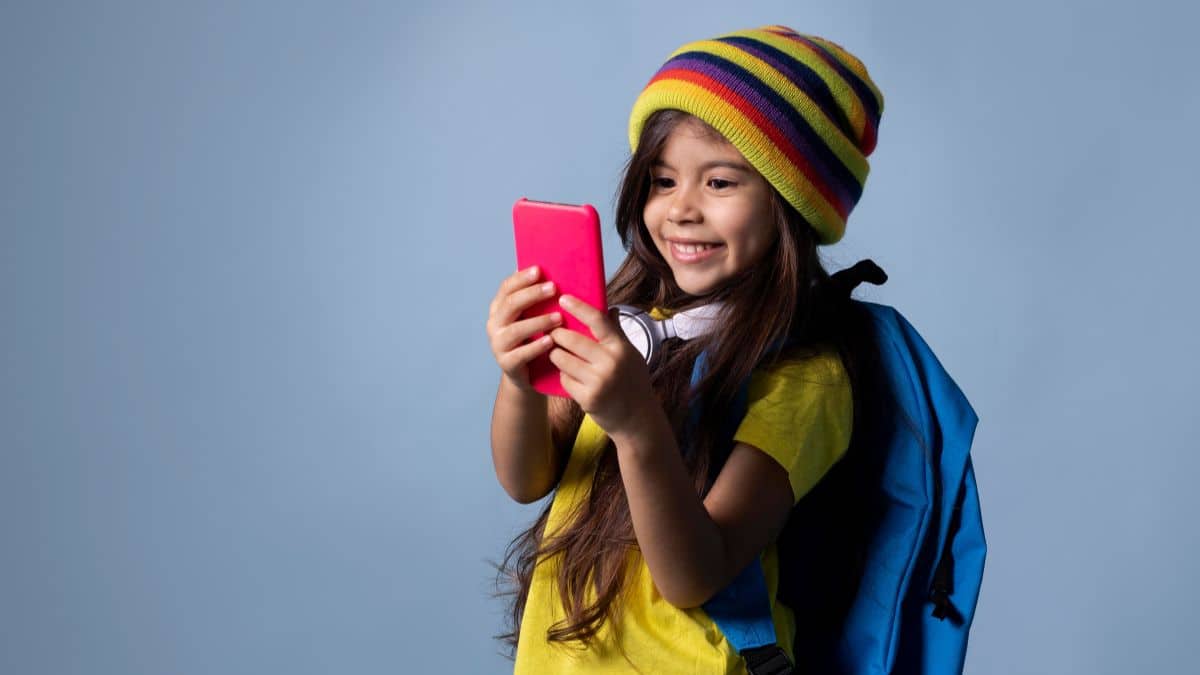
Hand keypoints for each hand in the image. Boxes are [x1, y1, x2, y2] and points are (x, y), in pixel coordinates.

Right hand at [486, 266, 563, 392]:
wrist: (527, 374)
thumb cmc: (532, 337)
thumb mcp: (531, 315)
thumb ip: (535, 297)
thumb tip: (551, 270)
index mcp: (499, 307)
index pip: (506, 287)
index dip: (522, 278)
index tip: (539, 270)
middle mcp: (494, 323)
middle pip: (510, 304)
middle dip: (532, 294)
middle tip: (553, 288)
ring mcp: (498, 344)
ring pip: (516, 329)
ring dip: (539, 321)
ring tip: (558, 317)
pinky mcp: (506, 363)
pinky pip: (521, 354)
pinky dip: (536, 346)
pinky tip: (551, 340)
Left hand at [548, 294, 659, 437]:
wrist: (638, 419)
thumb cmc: (633, 383)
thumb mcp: (631, 355)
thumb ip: (617, 333)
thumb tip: (610, 308)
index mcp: (621, 348)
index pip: (597, 320)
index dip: (578, 307)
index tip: (563, 298)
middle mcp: (610, 363)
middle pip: (572, 340)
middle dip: (557, 334)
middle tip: (552, 331)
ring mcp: (598, 382)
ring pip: (562, 359)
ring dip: (556, 355)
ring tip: (558, 354)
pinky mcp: (587, 398)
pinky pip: (564, 379)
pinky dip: (564, 376)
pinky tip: (570, 377)